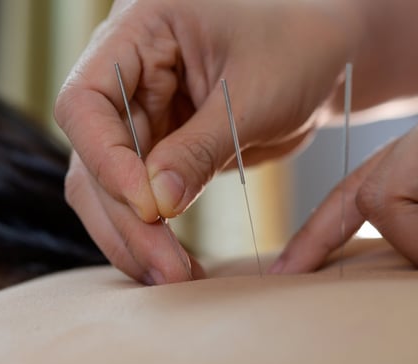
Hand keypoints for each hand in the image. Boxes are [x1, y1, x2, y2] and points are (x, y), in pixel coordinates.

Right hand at [55, 0, 358, 282]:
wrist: (330, 58)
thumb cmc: (300, 47)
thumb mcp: (253, 96)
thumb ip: (199, 148)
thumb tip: (154, 207)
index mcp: (139, 31)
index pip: (86, 101)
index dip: (105, 158)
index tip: (146, 207)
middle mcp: (130, 73)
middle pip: (94, 155)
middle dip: (125, 216)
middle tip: (163, 267)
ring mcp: (145, 114)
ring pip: (111, 186)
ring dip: (135, 236)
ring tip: (172, 277)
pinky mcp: (165, 148)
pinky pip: (145, 197)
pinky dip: (156, 234)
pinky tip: (177, 264)